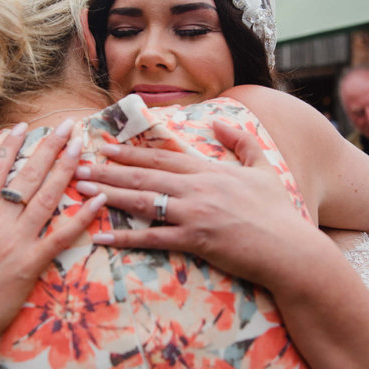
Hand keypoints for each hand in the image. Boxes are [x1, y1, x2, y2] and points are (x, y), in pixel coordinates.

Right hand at [0, 120, 106, 347]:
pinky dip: (82, 217)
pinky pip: (61, 236)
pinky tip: (98, 199)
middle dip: (50, 147)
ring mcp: (16, 243)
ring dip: (67, 169)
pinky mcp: (31, 265)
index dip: (10, 145)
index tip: (24, 125)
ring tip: (83, 148)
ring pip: (47, 198)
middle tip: (68, 125)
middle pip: (28, 176)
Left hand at [74, 121, 316, 286]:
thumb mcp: (263, 168)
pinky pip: (153, 238)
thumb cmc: (278, 212)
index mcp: (210, 170)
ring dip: (108, 195)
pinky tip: (102, 236)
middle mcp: (197, 188)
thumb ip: (241, 141)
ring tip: (81, 191)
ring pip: (142, 200)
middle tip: (78, 166)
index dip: (132, 151)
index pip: (163, 156)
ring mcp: (194, 214)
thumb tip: (219, 120)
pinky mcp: (195, 241)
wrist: (289, 249)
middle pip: (144, 175)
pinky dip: (125, 237)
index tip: (106, 146)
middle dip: (108, 170)